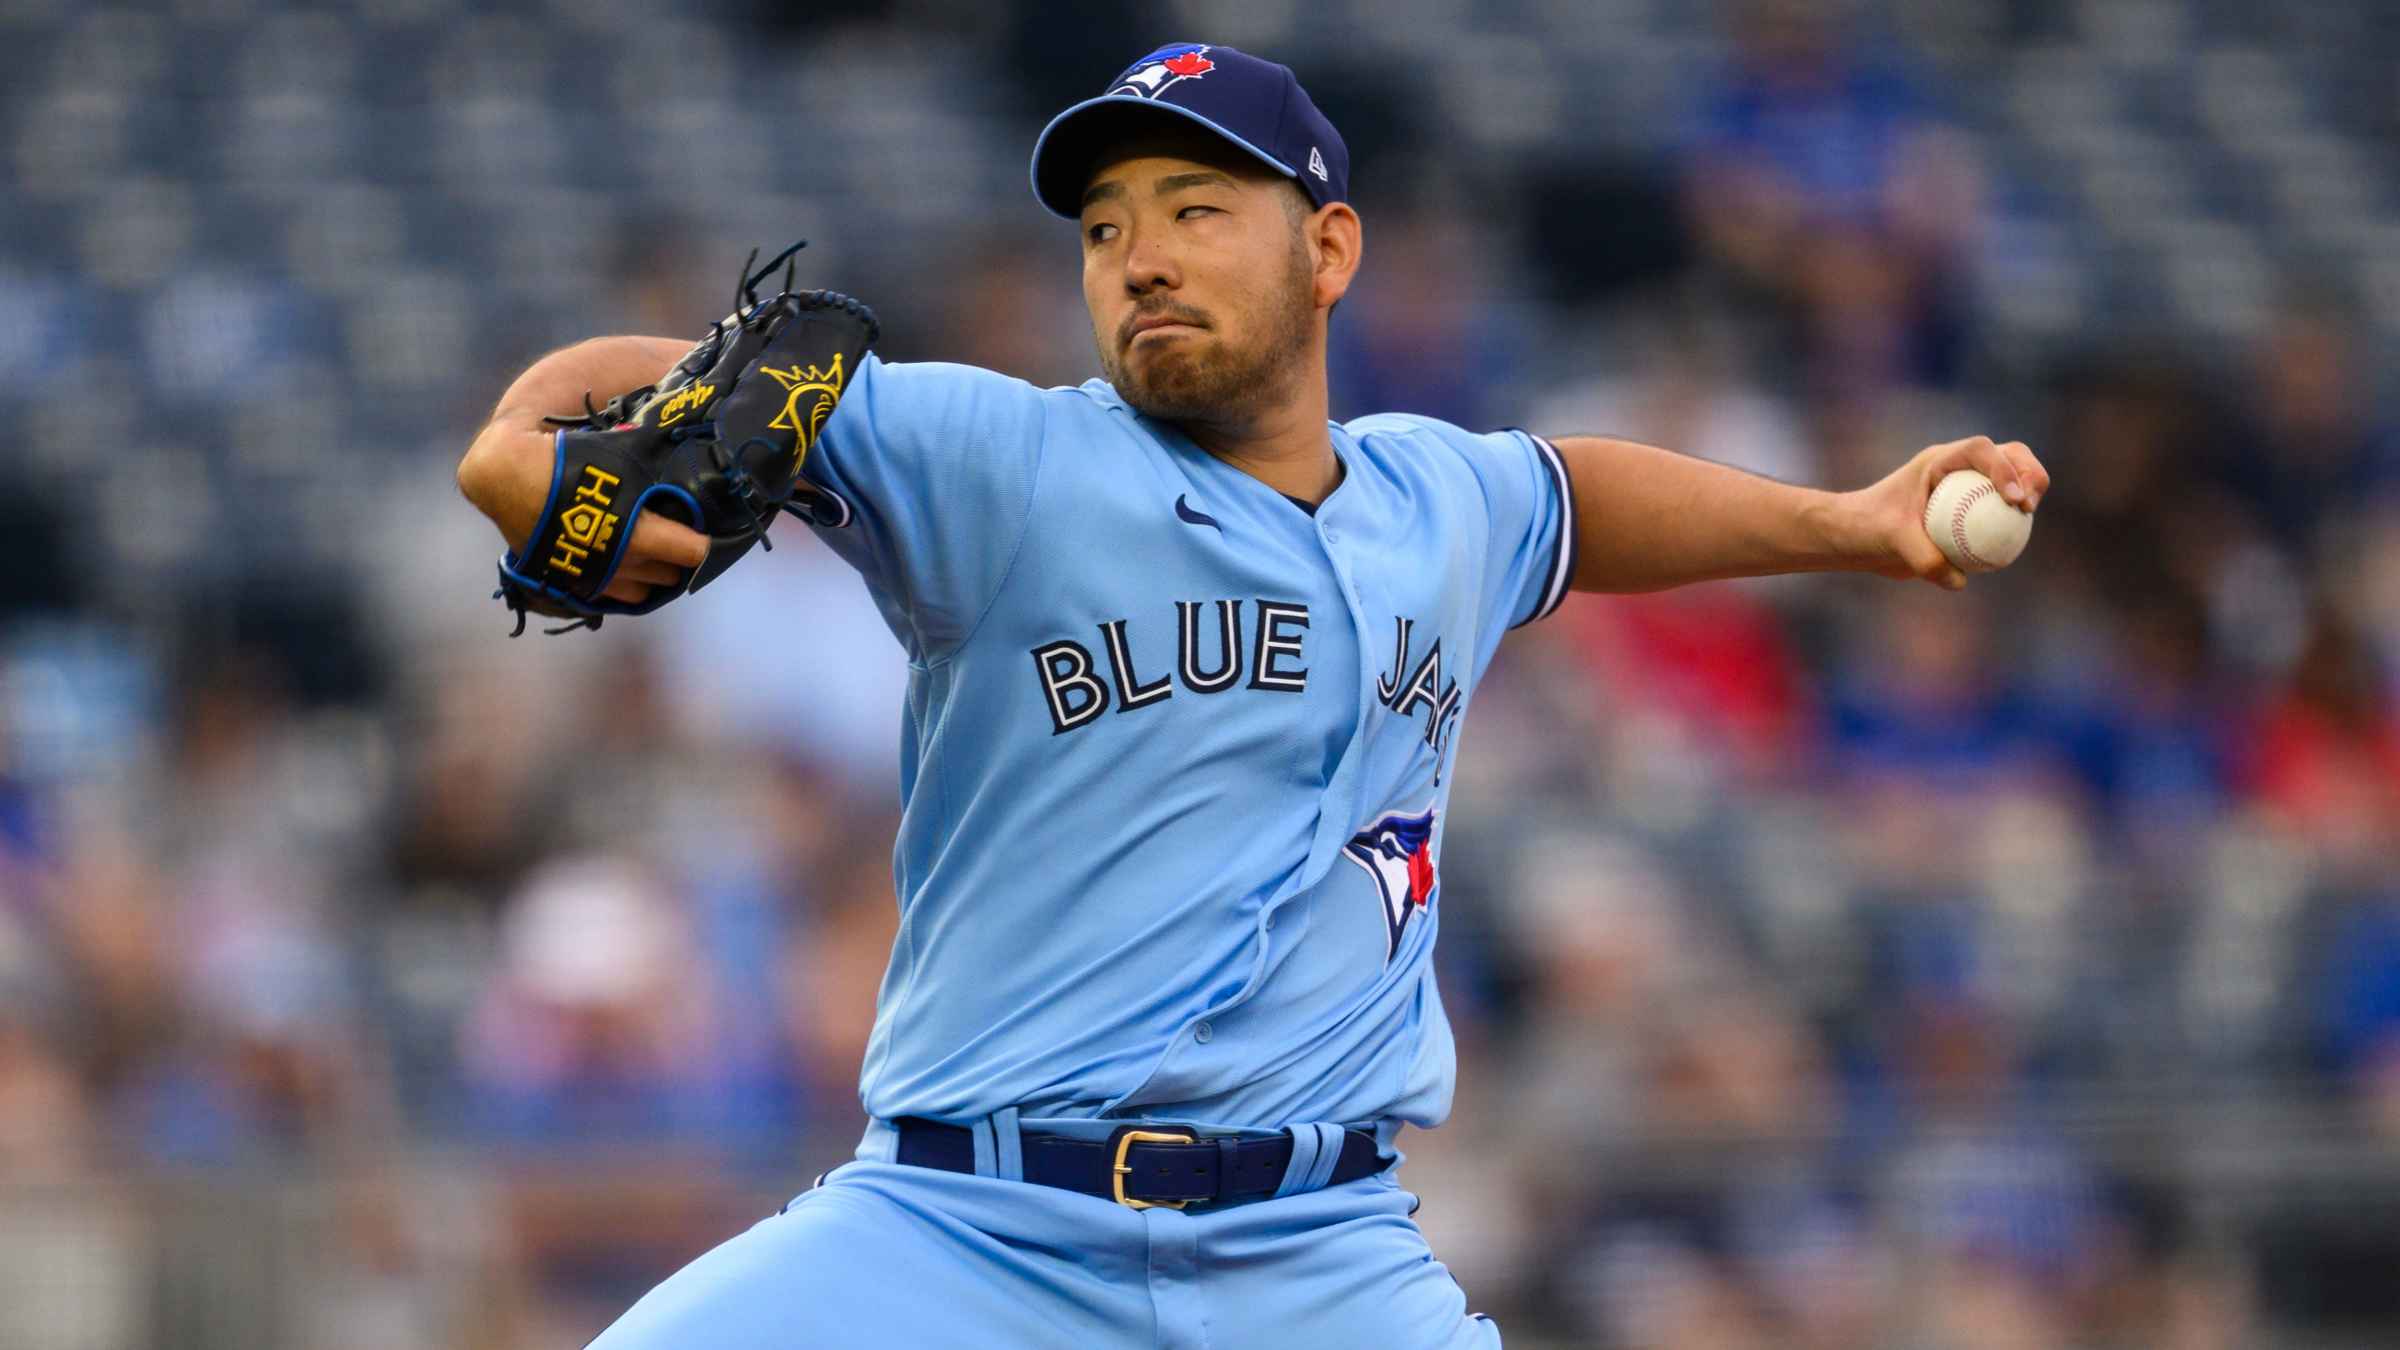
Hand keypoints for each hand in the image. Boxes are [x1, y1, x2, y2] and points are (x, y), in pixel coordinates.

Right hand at [457, 419, 707, 604]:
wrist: (501, 476)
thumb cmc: (564, 455)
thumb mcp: (615, 444)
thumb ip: (652, 442)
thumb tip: (689, 421)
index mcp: (634, 530)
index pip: (691, 552)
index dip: (698, 540)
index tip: (698, 526)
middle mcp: (618, 562)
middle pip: (669, 574)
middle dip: (676, 555)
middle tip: (676, 531)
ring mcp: (594, 578)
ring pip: (644, 590)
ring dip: (652, 572)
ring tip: (653, 548)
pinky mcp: (572, 584)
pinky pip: (614, 596)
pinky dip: (626, 583)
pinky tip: (627, 561)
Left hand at [1841, 435, 2048, 589]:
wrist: (1856, 538)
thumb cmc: (1868, 530)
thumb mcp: (1893, 542)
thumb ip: (1924, 558)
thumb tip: (1959, 581)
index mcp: (1938, 461)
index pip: (1980, 450)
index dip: (2003, 468)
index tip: (2013, 499)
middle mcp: (1958, 468)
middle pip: (2009, 455)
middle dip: (2029, 473)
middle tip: (2028, 506)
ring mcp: (1968, 487)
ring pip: (2012, 479)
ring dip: (2029, 493)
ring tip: (2026, 518)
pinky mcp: (1972, 509)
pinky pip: (2001, 513)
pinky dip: (2012, 524)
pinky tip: (2012, 547)